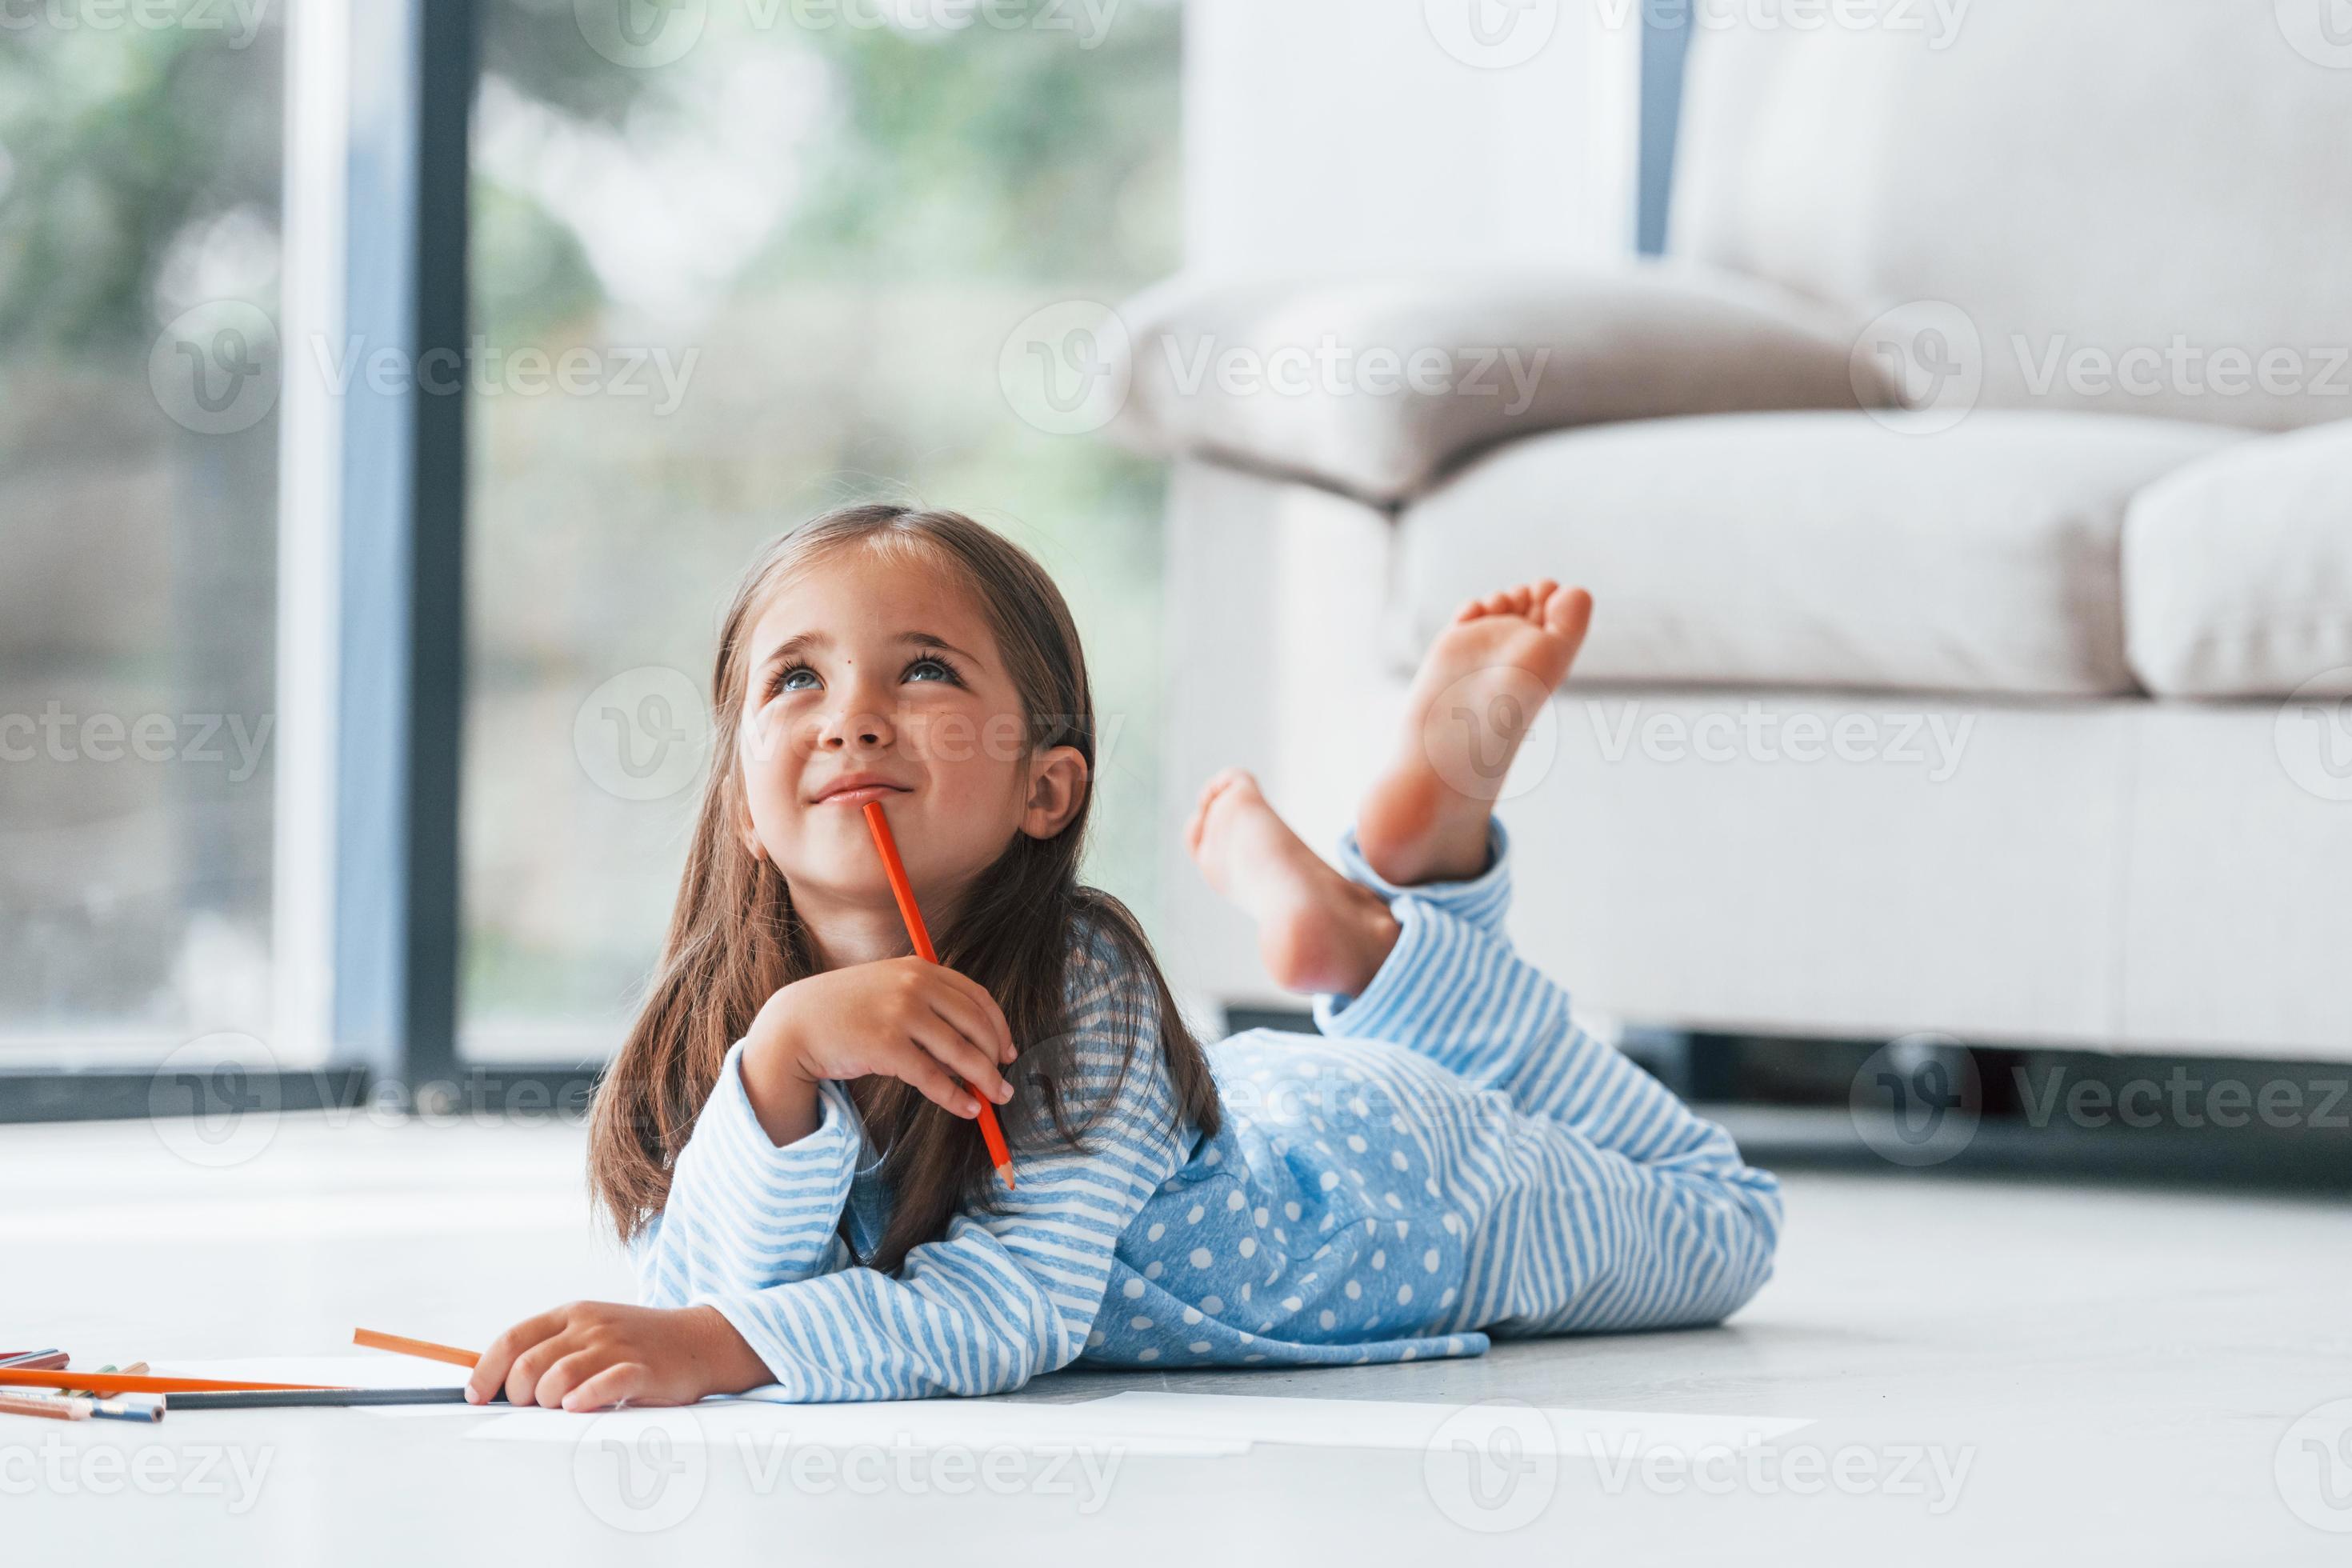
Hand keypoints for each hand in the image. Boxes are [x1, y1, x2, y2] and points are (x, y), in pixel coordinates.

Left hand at [463, 1302, 770, 1409]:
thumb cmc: (638, 1343)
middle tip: (534, 1407)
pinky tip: (580, 1406)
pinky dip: (584, 1399)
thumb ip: (551, 1349)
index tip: (475, 1396)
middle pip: (528, 1364)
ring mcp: (615, 1346)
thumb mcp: (592, 1331)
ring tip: (564, 1408)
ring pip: (558, 1378)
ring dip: (548, 1403)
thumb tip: (497, 1382)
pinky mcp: (641, 1369)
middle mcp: (589, 1326)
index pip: (512, 1339)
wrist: (700, 1340)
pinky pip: (603, 1384)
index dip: (486, 1371)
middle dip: (518, 1395)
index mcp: (572, 1315)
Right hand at [742, 957, 1017, 1139]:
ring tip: (994, 1099)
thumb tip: (971, 1052)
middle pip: (976, 1025)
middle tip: (1004, 1082)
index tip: (1008, 1050)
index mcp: (920, 968)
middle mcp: (915, 985)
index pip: (977, 997)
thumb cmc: (845, 1011)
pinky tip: (967, 1109)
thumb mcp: (889, 991)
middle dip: (997, 1057)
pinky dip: (955, 1097)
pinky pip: (933, 1077)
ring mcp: (901, 1013)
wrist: (795, 1023)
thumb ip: (928, 1007)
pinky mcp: (887, 1045)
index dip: (1000, 1027)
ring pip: (961, 1053)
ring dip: (985, 1080)